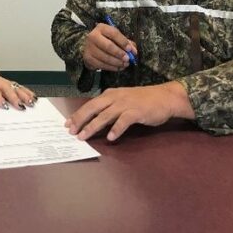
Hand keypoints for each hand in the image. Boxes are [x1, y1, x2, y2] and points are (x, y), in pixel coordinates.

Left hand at [0, 70, 37, 109]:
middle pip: (9, 90)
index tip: (3, 105)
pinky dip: (29, 93)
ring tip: (31, 103)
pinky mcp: (15, 86)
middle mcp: (2, 83)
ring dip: (25, 96)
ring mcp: (9, 84)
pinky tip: (35, 99)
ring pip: (18, 89)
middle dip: (15, 98)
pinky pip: (23, 89)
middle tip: (21, 106)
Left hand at [65, 82, 193, 140]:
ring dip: (93, 126)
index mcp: (110, 94)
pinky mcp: (137, 112)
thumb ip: (110, 107)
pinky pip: (124, 121)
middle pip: (93, 108)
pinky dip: (116, 129)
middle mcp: (115, 97)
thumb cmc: (143, 100)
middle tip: (71, 131)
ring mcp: (126, 104)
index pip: (90, 104)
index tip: (67, 124)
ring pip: (105, 115)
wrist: (165, 97)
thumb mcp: (123, 99)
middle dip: (80, 119)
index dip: (78, 114)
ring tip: (84, 136)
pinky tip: (111, 138)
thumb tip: (94, 119)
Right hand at [83, 23, 136, 71]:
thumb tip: (134, 51)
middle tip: (127, 59)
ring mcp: (89, 47)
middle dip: (119, 53)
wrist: (90, 46)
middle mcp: (93, 36)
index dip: (123, 42)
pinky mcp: (88, 58)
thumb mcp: (115, 37)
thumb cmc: (106, 40)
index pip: (113, 33)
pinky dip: (111, 67)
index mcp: (101, 28)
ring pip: (105, 57)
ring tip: (124, 64)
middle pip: (108, 46)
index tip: (130, 49)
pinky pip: (101, 64)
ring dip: (117, 62)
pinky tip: (118, 67)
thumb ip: (126, 42)